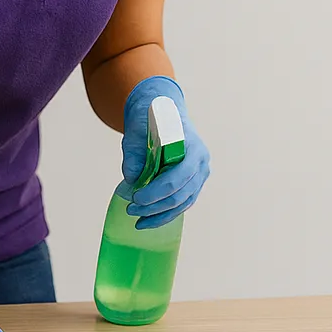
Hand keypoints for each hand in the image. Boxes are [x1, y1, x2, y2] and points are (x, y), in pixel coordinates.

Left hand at [121, 75, 210, 228]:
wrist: (162, 109)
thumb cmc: (149, 118)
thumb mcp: (137, 130)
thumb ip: (134, 153)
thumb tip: (131, 180)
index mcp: (191, 145)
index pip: (177, 177)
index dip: (156, 192)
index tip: (136, 198)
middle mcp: (200, 162)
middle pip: (180, 193)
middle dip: (155, 206)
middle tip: (132, 210)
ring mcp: (199, 174)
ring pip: (182, 203)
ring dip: (160, 215)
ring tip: (138, 221)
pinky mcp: (193, 183)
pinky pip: (181, 203)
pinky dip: (165, 214)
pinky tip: (149, 220)